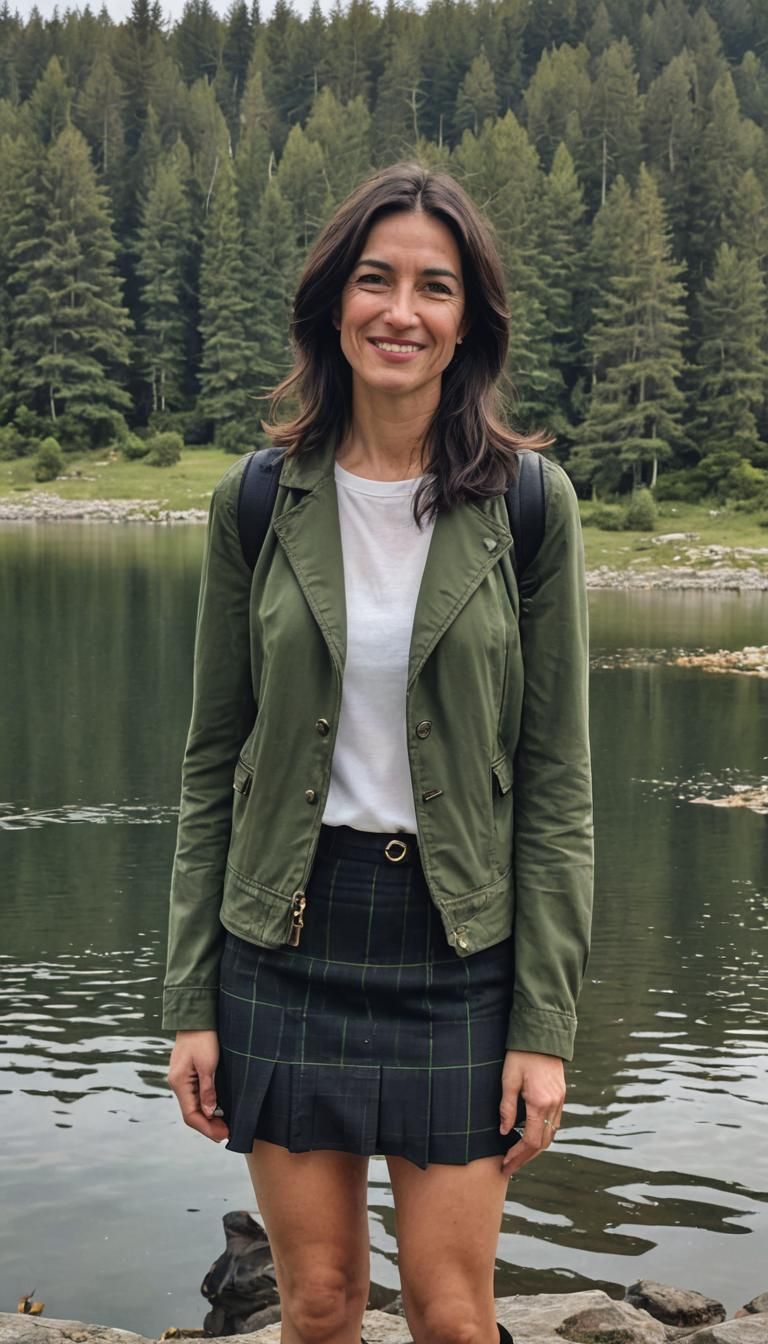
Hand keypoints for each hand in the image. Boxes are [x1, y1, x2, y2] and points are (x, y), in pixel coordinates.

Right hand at [166, 1030, 229, 1142]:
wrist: (197, 1017)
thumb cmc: (203, 1037)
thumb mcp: (208, 1064)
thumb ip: (208, 1089)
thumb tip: (210, 1113)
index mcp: (180, 1082)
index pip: (191, 1115)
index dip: (207, 1128)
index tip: (224, 1135)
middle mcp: (178, 1084)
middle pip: (191, 1113)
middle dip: (209, 1126)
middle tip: (227, 1133)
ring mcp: (182, 1079)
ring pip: (194, 1106)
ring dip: (208, 1117)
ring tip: (225, 1125)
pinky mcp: (189, 1074)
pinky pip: (196, 1096)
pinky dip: (207, 1105)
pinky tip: (218, 1109)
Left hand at [499, 1049, 564, 1174]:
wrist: (542, 1035)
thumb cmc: (521, 1054)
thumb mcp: (508, 1079)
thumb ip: (507, 1107)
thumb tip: (503, 1131)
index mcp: (540, 1102)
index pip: (531, 1141)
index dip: (518, 1156)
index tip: (505, 1164)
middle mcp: (554, 1105)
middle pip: (543, 1143)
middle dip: (526, 1158)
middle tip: (509, 1167)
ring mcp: (560, 1100)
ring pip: (551, 1134)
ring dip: (535, 1149)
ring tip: (518, 1156)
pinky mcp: (561, 1095)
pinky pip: (554, 1123)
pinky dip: (543, 1134)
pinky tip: (530, 1136)